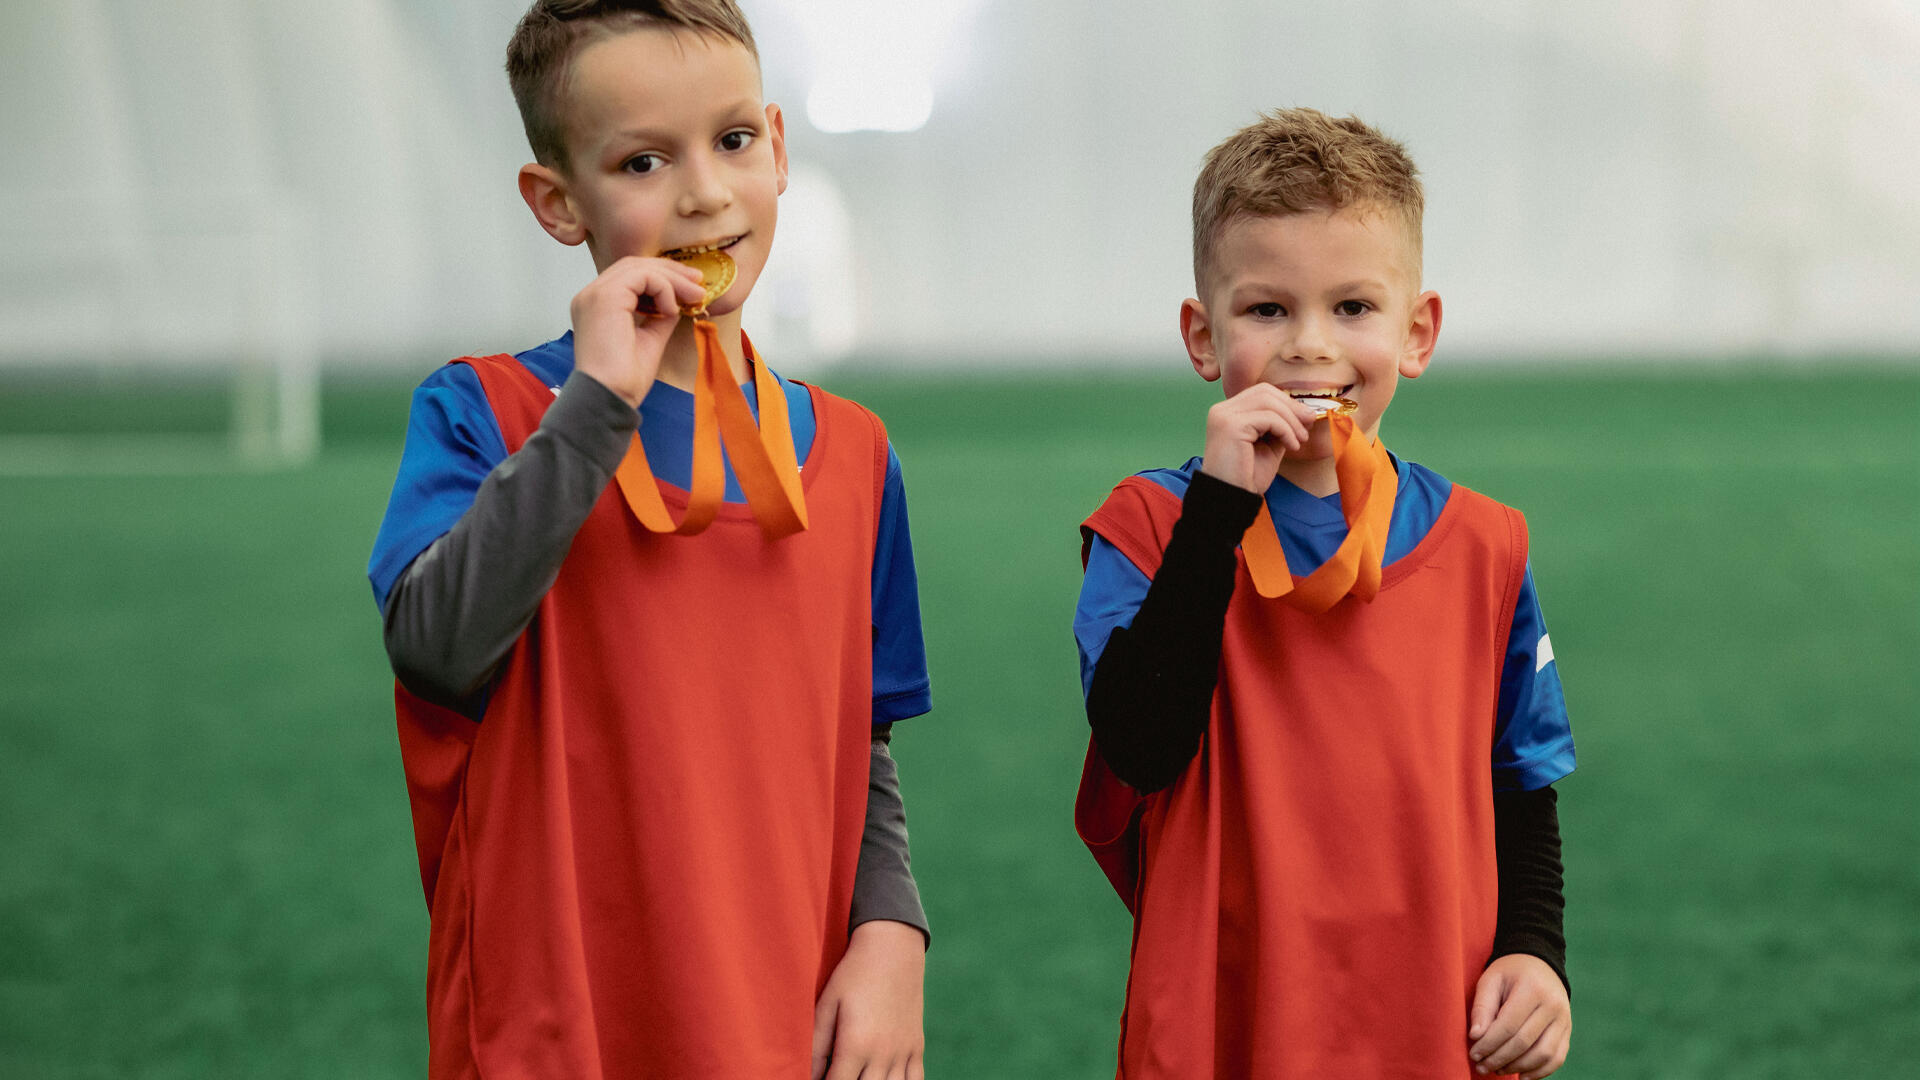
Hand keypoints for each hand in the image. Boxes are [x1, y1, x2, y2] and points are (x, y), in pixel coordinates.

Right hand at [568, 256, 707, 406]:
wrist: (609, 398)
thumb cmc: (624, 379)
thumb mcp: (649, 339)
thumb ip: (659, 317)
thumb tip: (678, 303)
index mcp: (597, 306)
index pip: (629, 276)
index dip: (661, 276)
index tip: (690, 286)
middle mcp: (591, 295)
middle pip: (634, 265)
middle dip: (670, 271)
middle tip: (699, 282)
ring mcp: (595, 294)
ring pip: (640, 267)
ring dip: (672, 279)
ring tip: (695, 296)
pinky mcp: (605, 297)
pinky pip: (643, 277)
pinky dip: (664, 289)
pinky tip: (671, 311)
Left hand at [811, 919, 925, 1079]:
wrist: (893, 948)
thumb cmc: (854, 974)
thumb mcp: (828, 1004)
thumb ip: (816, 1044)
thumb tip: (808, 1076)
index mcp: (857, 1044)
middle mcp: (883, 1053)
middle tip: (839, 1074)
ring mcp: (903, 1051)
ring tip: (860, 1076)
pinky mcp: (916, 1046)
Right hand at [1198, 384, 1317, 493]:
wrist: (1231, 499)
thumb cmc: (1247, 477)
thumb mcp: (1269, 445)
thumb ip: (1281, 426)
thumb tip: (1305, 412)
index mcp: (1228, 413)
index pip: (1260, 392)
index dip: (1286, 402)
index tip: (1305, 419)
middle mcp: (1222, 410)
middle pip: (1264, 391)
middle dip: (1291, 407)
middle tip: (1308, 425)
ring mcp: (1224, 416)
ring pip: (1268, 402)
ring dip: (1291, 420)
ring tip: (1300, 440)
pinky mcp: (1230, 426)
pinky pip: (1268, 418)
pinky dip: (1286, 430)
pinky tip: (1291, 446)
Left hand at [1467, 953, 1570, 1077]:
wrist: (1539, 963)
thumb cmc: (1509, 973)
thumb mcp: (1490, 980)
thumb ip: (1482, 1007)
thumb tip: (1476, 1037)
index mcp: (1532, 989)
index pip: (1508, 1026)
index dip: (1489, 1044)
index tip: (1474, 1055)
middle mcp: (1553, 1005)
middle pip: (1524, 1042)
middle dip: (1500, 1059)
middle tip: (1482, 1067)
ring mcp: (1564, 1019)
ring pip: (1544, 1054)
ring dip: (1518, 1067)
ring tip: (1498, 1070)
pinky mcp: (1568, 1030)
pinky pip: (1557, 1058)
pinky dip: (1540, 1072)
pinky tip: (1520, 1075)